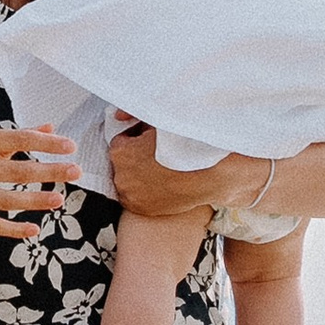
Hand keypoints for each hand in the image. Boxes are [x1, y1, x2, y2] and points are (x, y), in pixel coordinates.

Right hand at [0, 123, 78, 240]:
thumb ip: (19, 136)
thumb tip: (51, 127)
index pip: (17, 139)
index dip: (45, 143)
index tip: (70, 146)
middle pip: (15, 170)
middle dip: (48, 171)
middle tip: (75, 171)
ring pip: (5, 199)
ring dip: (34, 201)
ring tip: (59, 199)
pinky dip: (13, 229)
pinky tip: (34, 229)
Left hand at [108, 126, 256, 218]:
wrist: (206, 174)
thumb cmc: (184, 146)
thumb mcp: (159, 122)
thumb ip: (135, 115)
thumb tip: (118, 116)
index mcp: (120, 151)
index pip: (122, 140)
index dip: (137, 137)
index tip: (151, 139)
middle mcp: (119, 176)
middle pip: (125, 162)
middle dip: (136, 156)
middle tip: (157, 153)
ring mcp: (129, 195)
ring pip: (130, 180)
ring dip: (140, 174)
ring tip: (161, 168)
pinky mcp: (140, 209)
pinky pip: (138, 196)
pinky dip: (146, 190)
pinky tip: (161, 182)